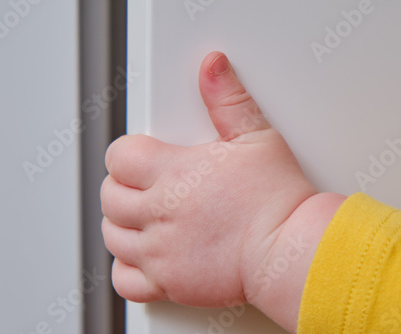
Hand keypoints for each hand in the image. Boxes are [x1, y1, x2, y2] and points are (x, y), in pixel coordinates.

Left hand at [101, 51, 345, 332]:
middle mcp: (160, 213)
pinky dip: (128, 269)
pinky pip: (125, 280)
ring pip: (112, 235)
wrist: (291, 250)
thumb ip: (228, 100)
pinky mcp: (170, 283)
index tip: (142, 157)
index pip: (119, 156)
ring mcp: (161, 251)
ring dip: (123, 224)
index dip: (127, 153)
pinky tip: (147, 256)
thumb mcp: (257, 137)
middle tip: (145, 186)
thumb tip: (212, 68)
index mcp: (174, 173)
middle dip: (122, 188)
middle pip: (109, 196)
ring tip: (147, 217)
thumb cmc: (277, 200)